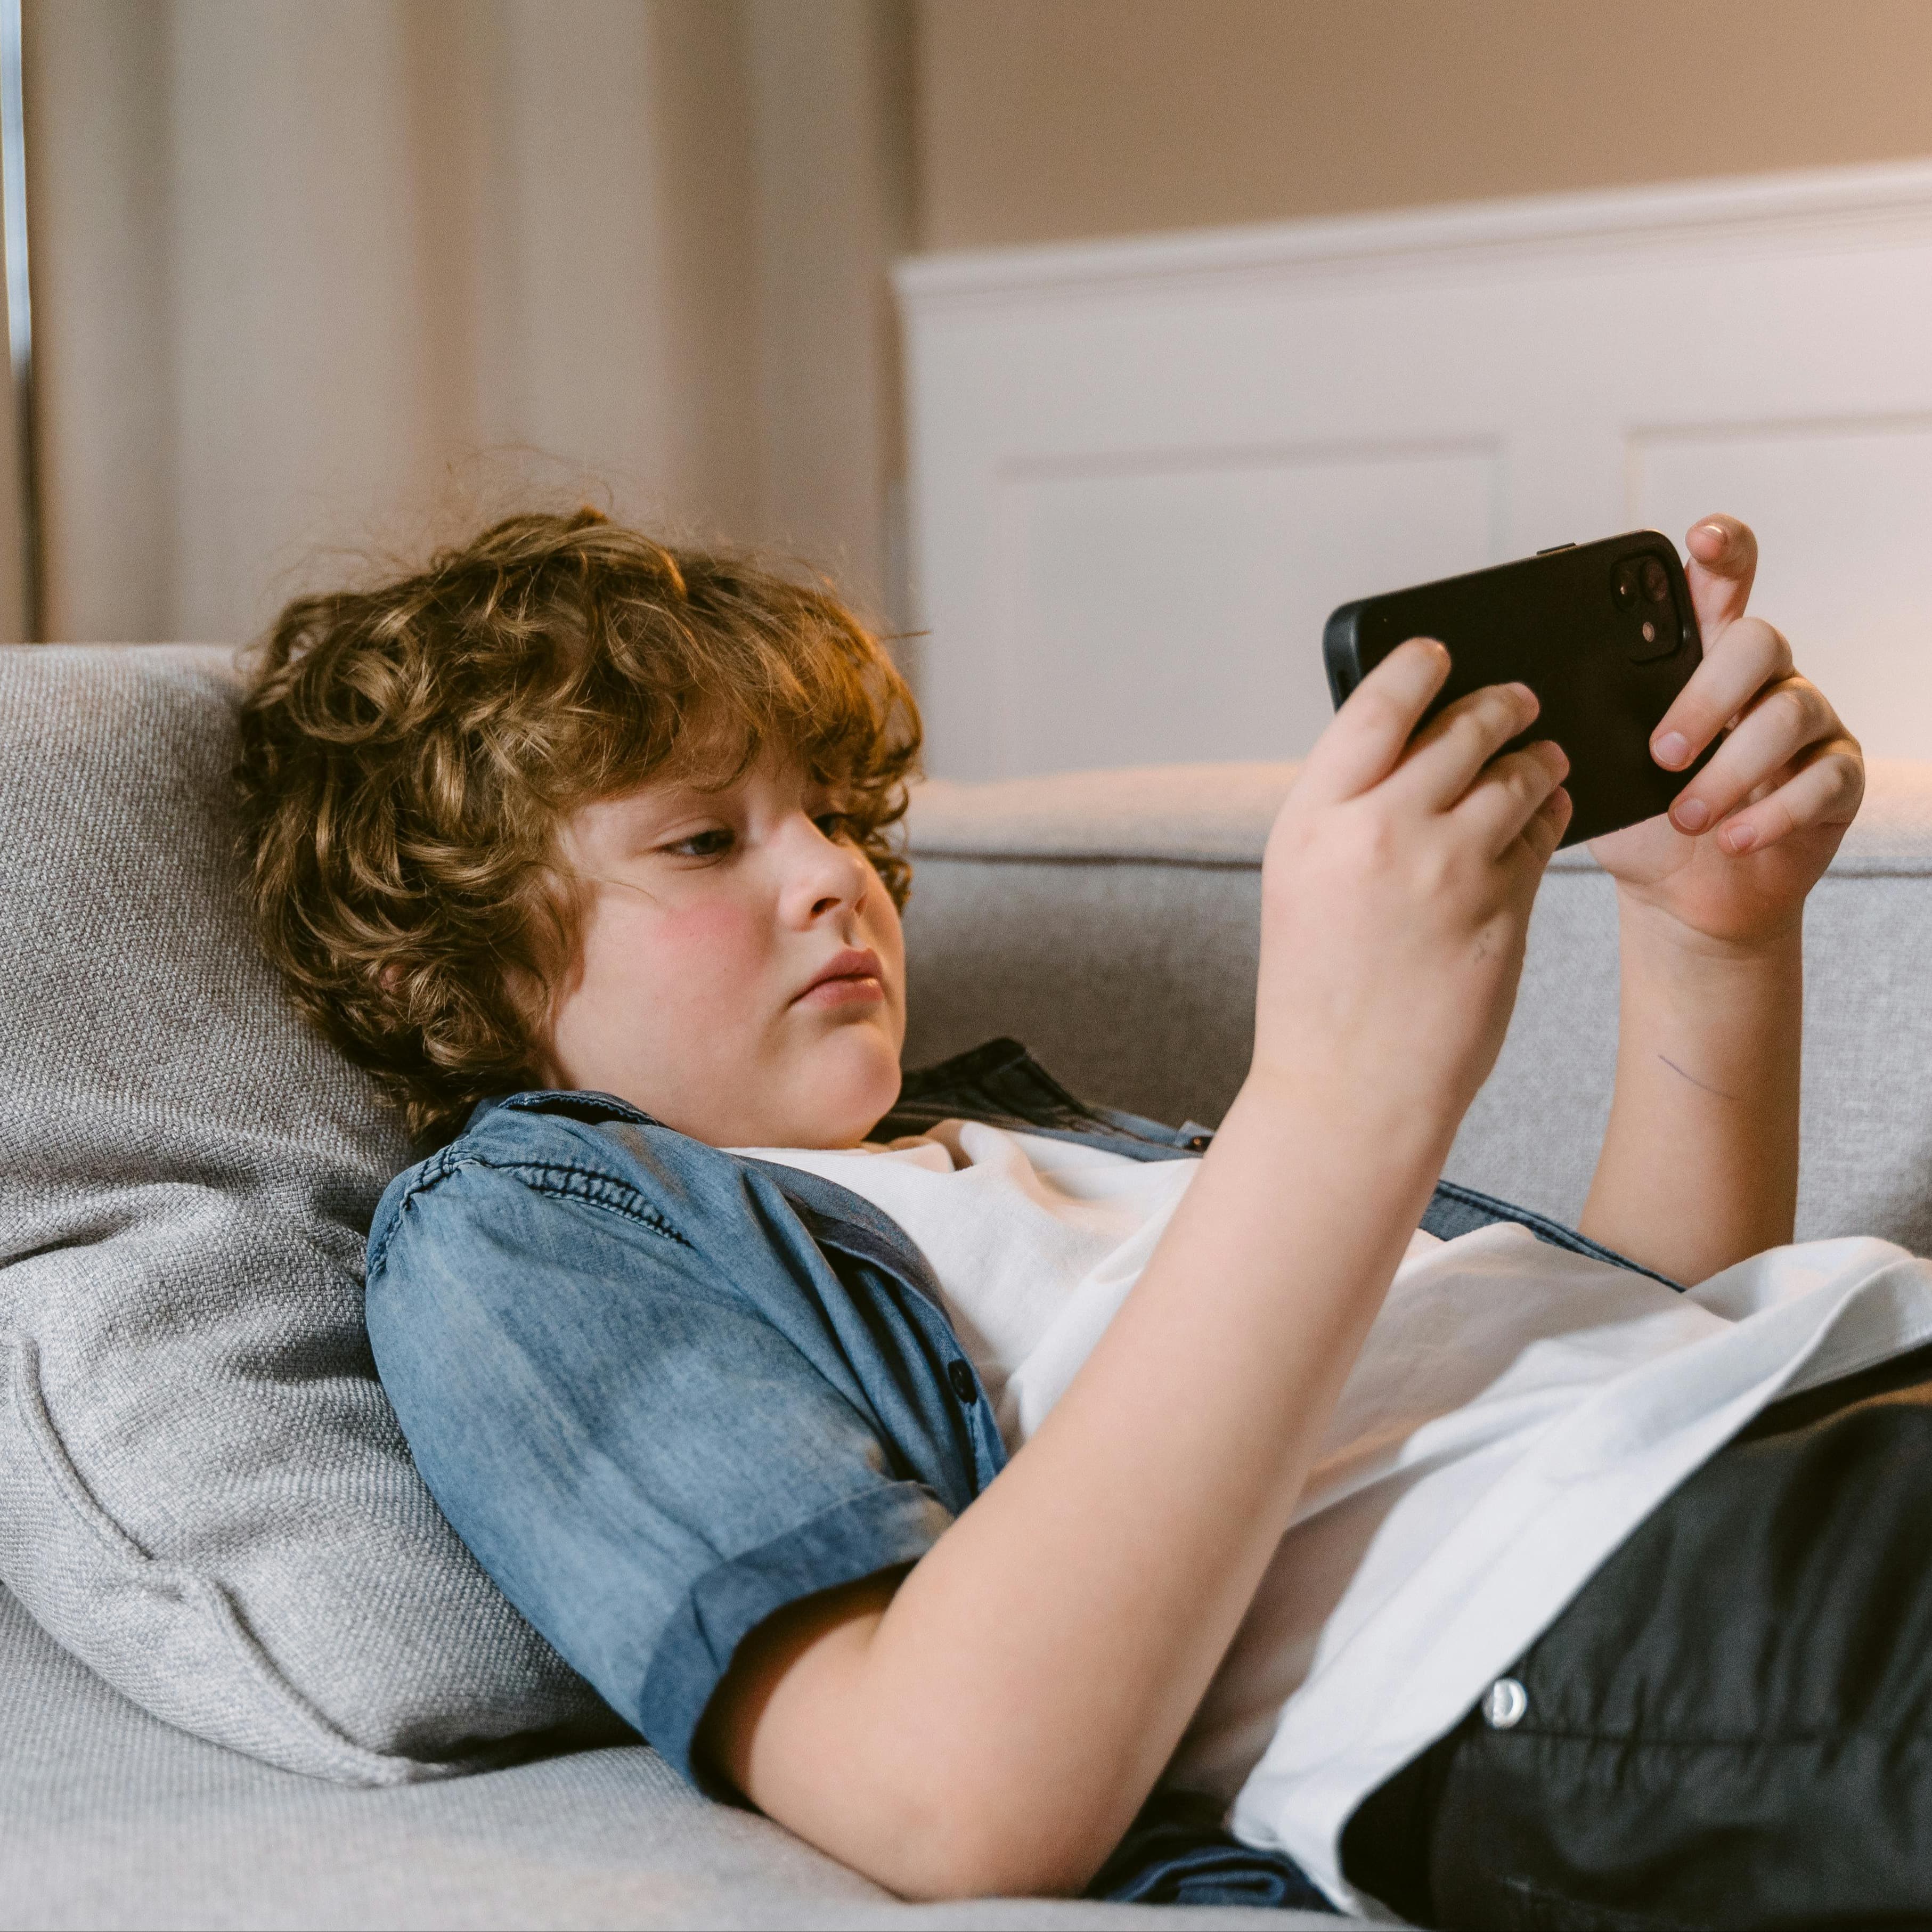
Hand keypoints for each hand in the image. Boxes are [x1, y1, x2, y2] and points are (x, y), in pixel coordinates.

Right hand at [1254, 639, 1570, 1121]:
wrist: (1348, 1090)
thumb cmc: (1318, 991)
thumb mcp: (1301, 884)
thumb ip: (1345, 811)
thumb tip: (1406, 744)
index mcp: (1313, 821)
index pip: (1375, 706)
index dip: (1416, 666)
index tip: (1439, 652)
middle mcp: (1379, 832)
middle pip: (1462, 727)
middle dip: (1501, 703)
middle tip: (1519, 699)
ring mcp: (1447, 869)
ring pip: (1518, 774)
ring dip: (1539, 758)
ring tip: (1544, 761)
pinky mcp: (1504, 907)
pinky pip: (1544, 834)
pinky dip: (1551, 815)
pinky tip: (1546, 817)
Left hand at [1590, 517, 1862, 950]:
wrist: (1678, 894)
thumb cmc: (1639, 819)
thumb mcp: (1602, 768)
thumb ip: (1591, 721)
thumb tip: (1541, 698)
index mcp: (1700, 657)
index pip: (1721, 581)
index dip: (1722, 549)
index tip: (1700, 538)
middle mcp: (1761, 677)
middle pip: (1756, 641)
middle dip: (1705, 698)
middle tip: (1660, 755)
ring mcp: (1807, 723)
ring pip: (1788, 712)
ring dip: (1729, 772)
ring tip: (1685, 818)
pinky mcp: (1837, 777)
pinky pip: (1822, 779)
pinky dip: (1770, 814)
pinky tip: (1732, 839)